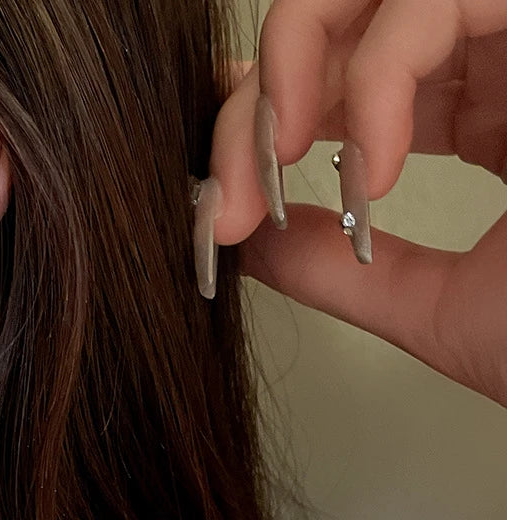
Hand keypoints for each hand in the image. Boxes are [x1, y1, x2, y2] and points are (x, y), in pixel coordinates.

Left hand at [210, 0, 506, 407]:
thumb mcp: (435, 308)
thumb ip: (336, 269)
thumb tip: (250, 244)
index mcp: (480, 114)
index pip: (346, 81)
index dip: (269, 119)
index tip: (224, 197)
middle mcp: (502, 56)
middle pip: (341, 23)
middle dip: (262, 97)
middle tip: (230, 187)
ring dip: (296, 69)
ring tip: (276, 162)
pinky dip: (380, 73)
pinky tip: (368, 167)